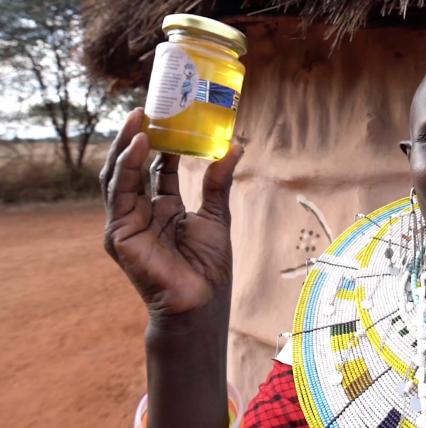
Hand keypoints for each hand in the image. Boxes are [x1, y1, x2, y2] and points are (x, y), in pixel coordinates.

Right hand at [100, 108, 243, 318]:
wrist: (200, 302)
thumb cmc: (208, 266)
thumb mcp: (215, 215)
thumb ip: (217, 181)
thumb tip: (235, 146)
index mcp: (163, 208)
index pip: (155, 168)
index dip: (159, 141)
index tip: (168, 114)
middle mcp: (141, 212)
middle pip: (133, 166)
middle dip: (137, 136)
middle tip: (148, 106)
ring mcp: (127, 222)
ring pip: (119, 175)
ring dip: (127, 144)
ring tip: (139, 116)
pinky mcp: (119, 233)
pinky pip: (119, 193)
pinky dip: (128, 166)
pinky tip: (141, 144)